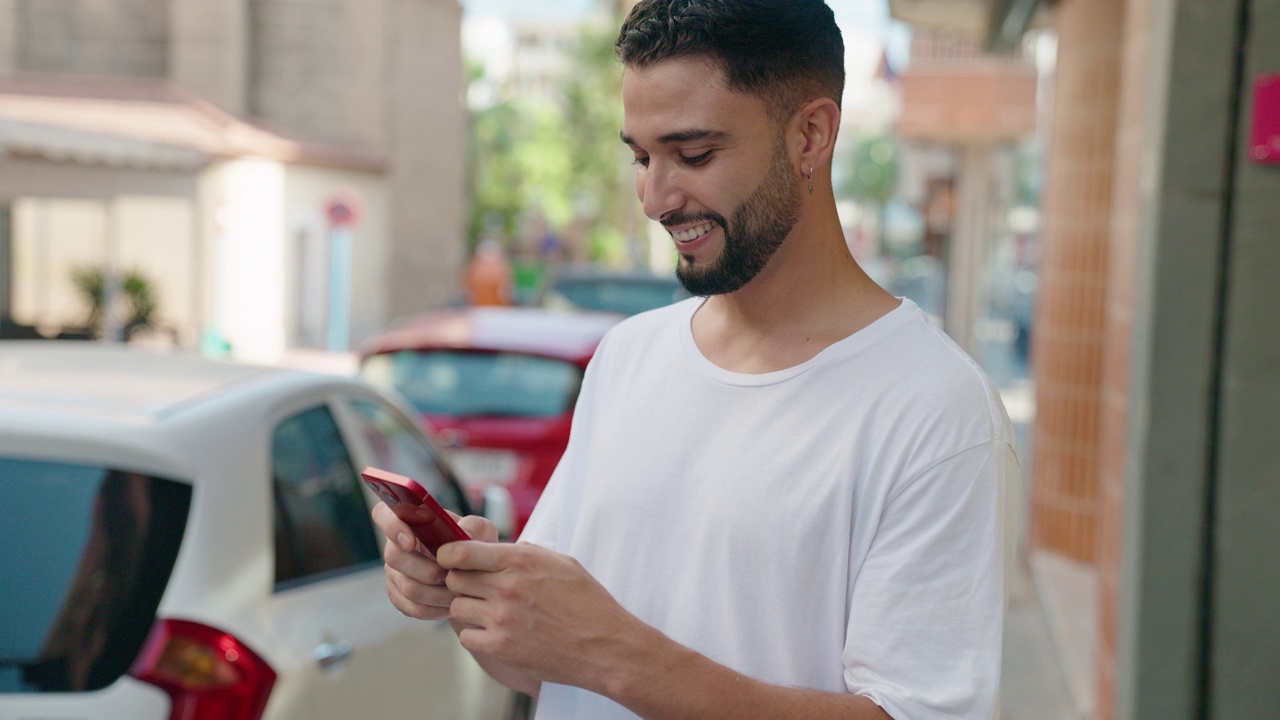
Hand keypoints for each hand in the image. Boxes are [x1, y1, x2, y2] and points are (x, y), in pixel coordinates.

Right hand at [372, 502, 497, 621]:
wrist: (478, 578)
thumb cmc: (476, 547)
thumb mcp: (483, 531)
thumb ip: (474, 526)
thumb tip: (462, 532)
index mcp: (411, 520)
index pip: (382, 513)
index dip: (391, 527)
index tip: (411, 542)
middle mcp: (396, 545)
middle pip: (394, 557)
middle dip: (428, 569)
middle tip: (452, 574)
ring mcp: (395, 573)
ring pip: (407, 586)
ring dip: (437, 592)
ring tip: (459, 591)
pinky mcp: (400, 597)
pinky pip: (413, 607)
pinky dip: (436, 608)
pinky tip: (451, 604)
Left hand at [438, 541, 647, 691]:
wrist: (604, 646)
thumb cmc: (587, 602)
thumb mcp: (562, 563)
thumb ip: (528, 552)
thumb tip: (505, 548)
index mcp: (520, 561)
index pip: (461, 552)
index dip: (449, 554)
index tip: (450, 559)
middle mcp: (506, 587)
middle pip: (455, 579)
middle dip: (463, 582)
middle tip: (478, 589)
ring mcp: (501, 618)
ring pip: (457, 607)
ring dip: (469, 609)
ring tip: (489, 612)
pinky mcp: (500, 647)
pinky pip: (466, 636)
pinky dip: (476, 635)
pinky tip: (494, 633)